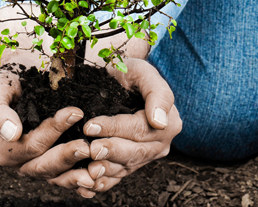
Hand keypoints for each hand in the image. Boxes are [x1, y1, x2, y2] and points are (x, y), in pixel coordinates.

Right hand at [0, 50, 98, 195]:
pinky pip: (68, 177)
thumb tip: (12, 133)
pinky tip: (97, 181)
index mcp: (6, 149)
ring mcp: (41, 164)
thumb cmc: (9, 82)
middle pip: (45, 166)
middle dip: (66, 157)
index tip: (75, 113)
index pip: (31, 145)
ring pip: (58, 176)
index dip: (52, 131)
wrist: (24, 76)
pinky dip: (81, 181)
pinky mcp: (57, 163)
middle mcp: (22, 162)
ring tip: (97, 169)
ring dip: (77, 175)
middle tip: (87, 147)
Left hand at [81, 57, 181, 193]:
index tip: (92, 126)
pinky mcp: (129, 165)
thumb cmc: (130, 73)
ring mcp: (144, 157)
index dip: (115, 128)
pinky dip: (104, 183)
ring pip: (126, 168)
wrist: (119, 81)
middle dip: (111, 151)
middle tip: (90, 149)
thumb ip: (157, 93)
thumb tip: (160, 121)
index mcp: (168, 123)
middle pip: (135, 152)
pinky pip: (118, 178)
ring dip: (106, 170)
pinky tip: (89, 185)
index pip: (140, 129)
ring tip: (89, 169)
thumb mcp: (143, 72)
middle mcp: (159, 144)